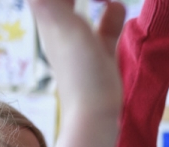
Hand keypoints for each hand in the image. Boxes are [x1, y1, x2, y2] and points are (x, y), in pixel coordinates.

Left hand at [30, 0, 124, 116]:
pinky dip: (112, 13)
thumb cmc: (80, 72)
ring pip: (83, 6)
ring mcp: (81, 39)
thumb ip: (48, 4)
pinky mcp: (99, 52)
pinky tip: (120, 8)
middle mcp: (61, 25)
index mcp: (49, 16)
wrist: (94, 114)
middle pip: (66, 0)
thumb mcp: (65, 29)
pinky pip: (105, 26)